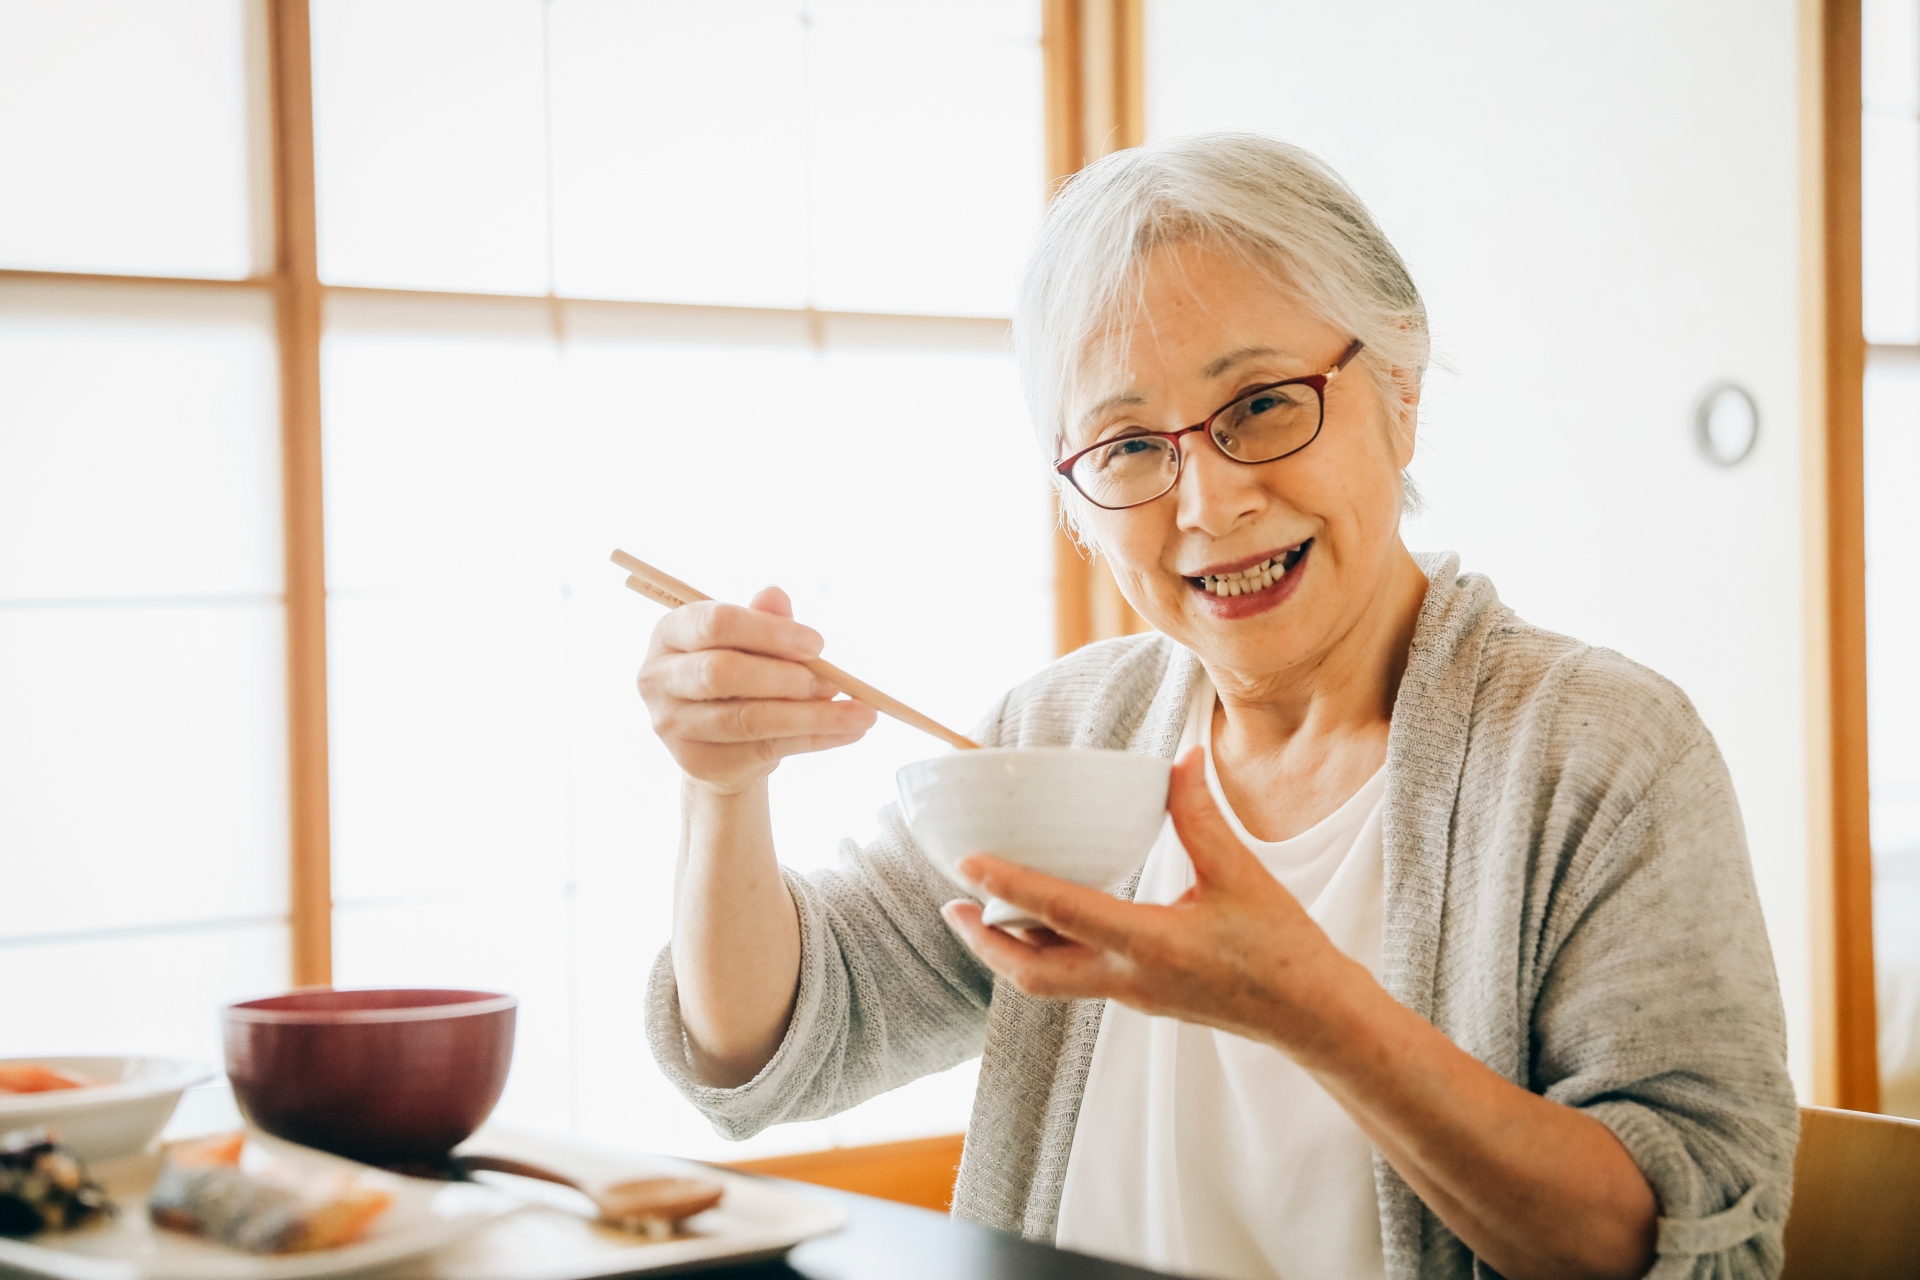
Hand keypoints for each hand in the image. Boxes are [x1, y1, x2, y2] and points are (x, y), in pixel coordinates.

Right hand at [638, 587, 877, 796]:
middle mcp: (659, 677)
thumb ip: (764, 620)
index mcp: (669, 632)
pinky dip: (814, 740)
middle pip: (721, 673)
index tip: (818, 644)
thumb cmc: (738, 675)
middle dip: (785, 678)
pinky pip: (764, 749)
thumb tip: (776, 595)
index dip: (769, 632)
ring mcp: (672, 724)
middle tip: (833, 683)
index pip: (715, 624)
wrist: (720, 741)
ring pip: (747, 719)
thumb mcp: (750, 643)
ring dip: (811, 716)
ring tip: (858, 714)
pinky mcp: (696, 762)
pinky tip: (848, 732)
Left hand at [940, 745, 1369, 1059]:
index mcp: (1151, 945)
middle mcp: (1129, 978)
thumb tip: (1180, 758)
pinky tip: (1038, 924)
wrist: (1310, 1016)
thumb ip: (1201, 817)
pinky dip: (1042, 952)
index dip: (1010, 885)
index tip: (967, 864)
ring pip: (1047, 981)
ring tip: (977, 913)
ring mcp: (1131, 995)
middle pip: (1032, 971)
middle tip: (952, 903)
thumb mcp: (1242, 875)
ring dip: (1007, 950)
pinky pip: (1073, 979)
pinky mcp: (1138, 998)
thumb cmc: (1282, 948)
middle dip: (985, 940)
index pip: (1063, 913)